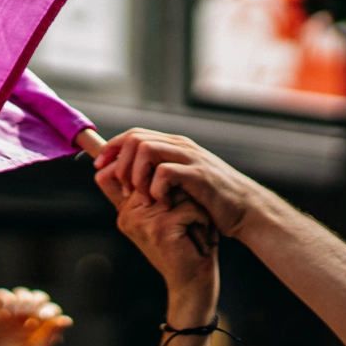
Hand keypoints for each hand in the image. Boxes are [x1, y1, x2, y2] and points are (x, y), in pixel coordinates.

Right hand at [0, 288, 72, 345]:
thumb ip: (49, 338)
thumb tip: (68, 320)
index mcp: (38, 330)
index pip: (51, 311)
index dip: (50, 310)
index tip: (45, 318)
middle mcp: (25, 319)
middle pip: (37, 298)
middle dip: (37, 301)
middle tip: (32, 312)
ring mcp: (8, 314)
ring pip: (20, 293)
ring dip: (23, 298)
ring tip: (19, 311)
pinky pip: (0, 295)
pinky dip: (6, 297)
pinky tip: (7, 310)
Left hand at [93, 129, 264, 238]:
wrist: (245, 210)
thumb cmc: (211, 200)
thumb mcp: (182, 182)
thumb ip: (159, 174)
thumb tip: (126, 177)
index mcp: (174, 146)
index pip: (134, 135)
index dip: (112, 149)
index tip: (99, 166)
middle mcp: (181, 146)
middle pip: (135, 138)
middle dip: (120, 163)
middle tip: (122, 188)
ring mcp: (191, 158)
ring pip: (146, 149)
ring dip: (135, 174)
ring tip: (139, 196)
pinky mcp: (199, 175)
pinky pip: (165, 172)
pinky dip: (156, 189)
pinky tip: (162, 203)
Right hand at [96, 158, 218, 302]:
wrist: (192, 281)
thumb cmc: (184, 243)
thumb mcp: (164, 214)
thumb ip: (151, 190)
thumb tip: (150, 154)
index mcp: (125, 209)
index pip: (114, 173)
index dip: (128, 161)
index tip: (155, 170)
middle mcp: (128, 213)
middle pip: (154, 174)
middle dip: (179, 189)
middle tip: (187, 215)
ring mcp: (141, 220)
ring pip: (174, 188)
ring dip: (193, 204)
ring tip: (193, 226)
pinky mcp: (158, 228)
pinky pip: (187, 206)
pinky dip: (201, 218)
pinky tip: (198, 234)